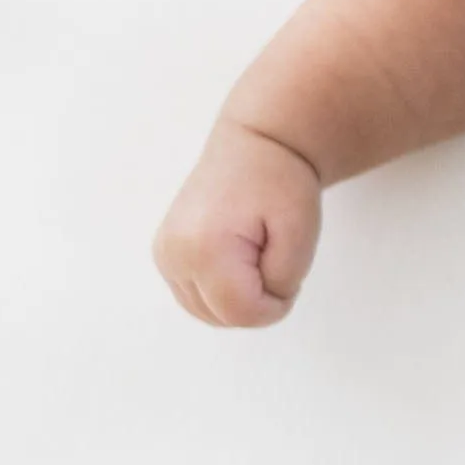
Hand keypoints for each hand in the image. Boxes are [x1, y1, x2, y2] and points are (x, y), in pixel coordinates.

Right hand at [152, 119, 323, 326]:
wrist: (257, 146)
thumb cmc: (281, 185)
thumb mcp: (299, 236)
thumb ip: (280, 283)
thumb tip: (255, 310)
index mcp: (202, 248)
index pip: (243, 314)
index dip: (277, 303)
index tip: (287, 267)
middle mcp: (173, 254)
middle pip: (224, 317)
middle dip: (258, 300)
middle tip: (272, 256)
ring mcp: (165, 256)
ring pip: (210, 313)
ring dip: (241, 297)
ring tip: (255, 254)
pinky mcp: (166, 256)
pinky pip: (199, 299)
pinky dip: (224, 292)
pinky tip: (239, 261)